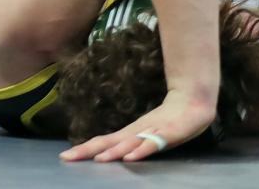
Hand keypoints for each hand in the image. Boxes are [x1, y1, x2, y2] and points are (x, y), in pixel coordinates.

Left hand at [59, 91, 215, 162]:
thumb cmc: (169, 119)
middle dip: (90, 150)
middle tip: (69, 157)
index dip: (85, 148)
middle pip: (110, 142)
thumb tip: (107, 153)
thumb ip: (129, 142)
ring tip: (98, 159)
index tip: (65, 156)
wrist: (194, 100)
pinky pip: (154, 143)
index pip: (104, 141)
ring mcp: (153, 131)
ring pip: (130, 142)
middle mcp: (138, 131)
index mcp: (130, 132)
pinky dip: (142, 150)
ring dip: (114, 151)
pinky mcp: (170, 132)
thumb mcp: (145, 132)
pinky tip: (131, 157)